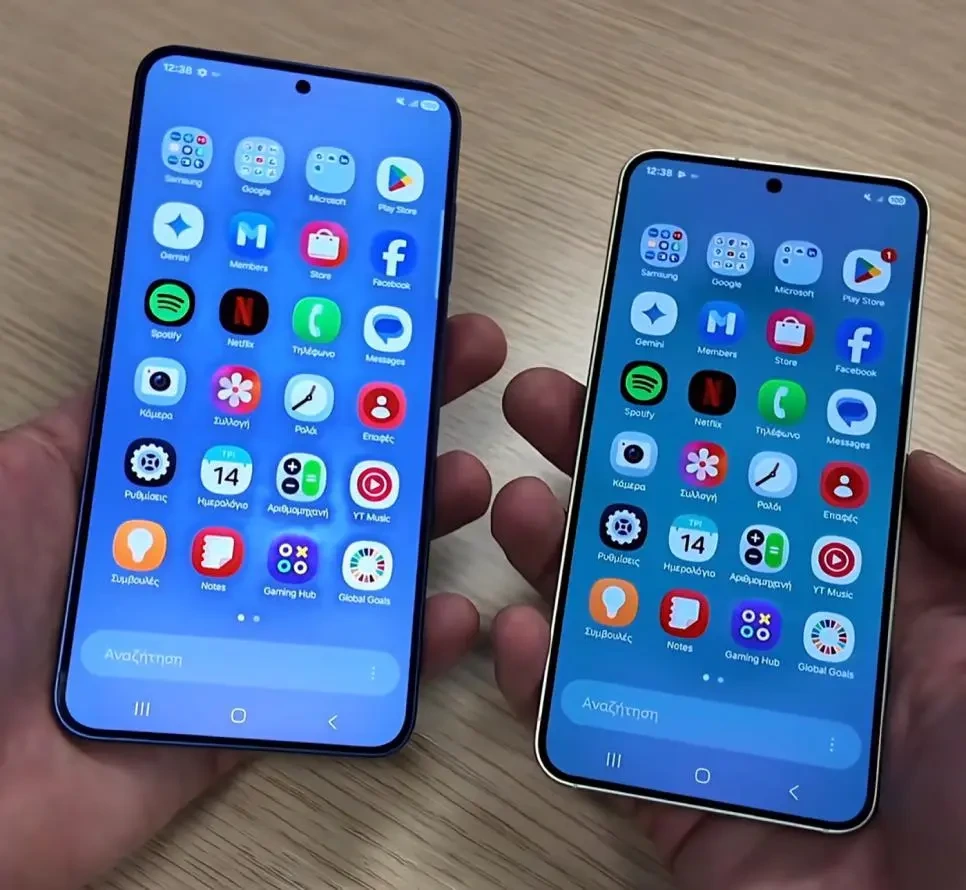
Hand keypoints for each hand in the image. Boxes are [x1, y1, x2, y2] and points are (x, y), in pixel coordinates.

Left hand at [0, 313, 505, 889]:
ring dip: (419, 517)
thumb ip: (90, 424)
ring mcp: (251, 621)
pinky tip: (452, 613)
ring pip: (356, 565)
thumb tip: (150, 347)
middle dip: (399, 413)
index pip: (267, 411)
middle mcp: (222, 547)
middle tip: (461, 357)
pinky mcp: (265, 701)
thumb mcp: (25, 482)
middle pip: (326, 474)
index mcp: (171, 491)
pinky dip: (410, 651)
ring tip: (465, 478)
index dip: (327, 362)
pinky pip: (351, 675)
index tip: (385, 311)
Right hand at [491, 367, 965, 889]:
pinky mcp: (667, 793)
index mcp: (838, 605)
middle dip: (600, 469)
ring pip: (611, 625)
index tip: (647, 370)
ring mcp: (706, 718)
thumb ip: (964, 545)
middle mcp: (760, 649)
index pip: (751, 496)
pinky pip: (589, 735)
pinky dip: (541, 687)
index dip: (697, 431)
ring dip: (557, 560)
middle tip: (544, 403)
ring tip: (518, 502)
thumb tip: (910, 460)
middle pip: (663, 543)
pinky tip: (516, 634)